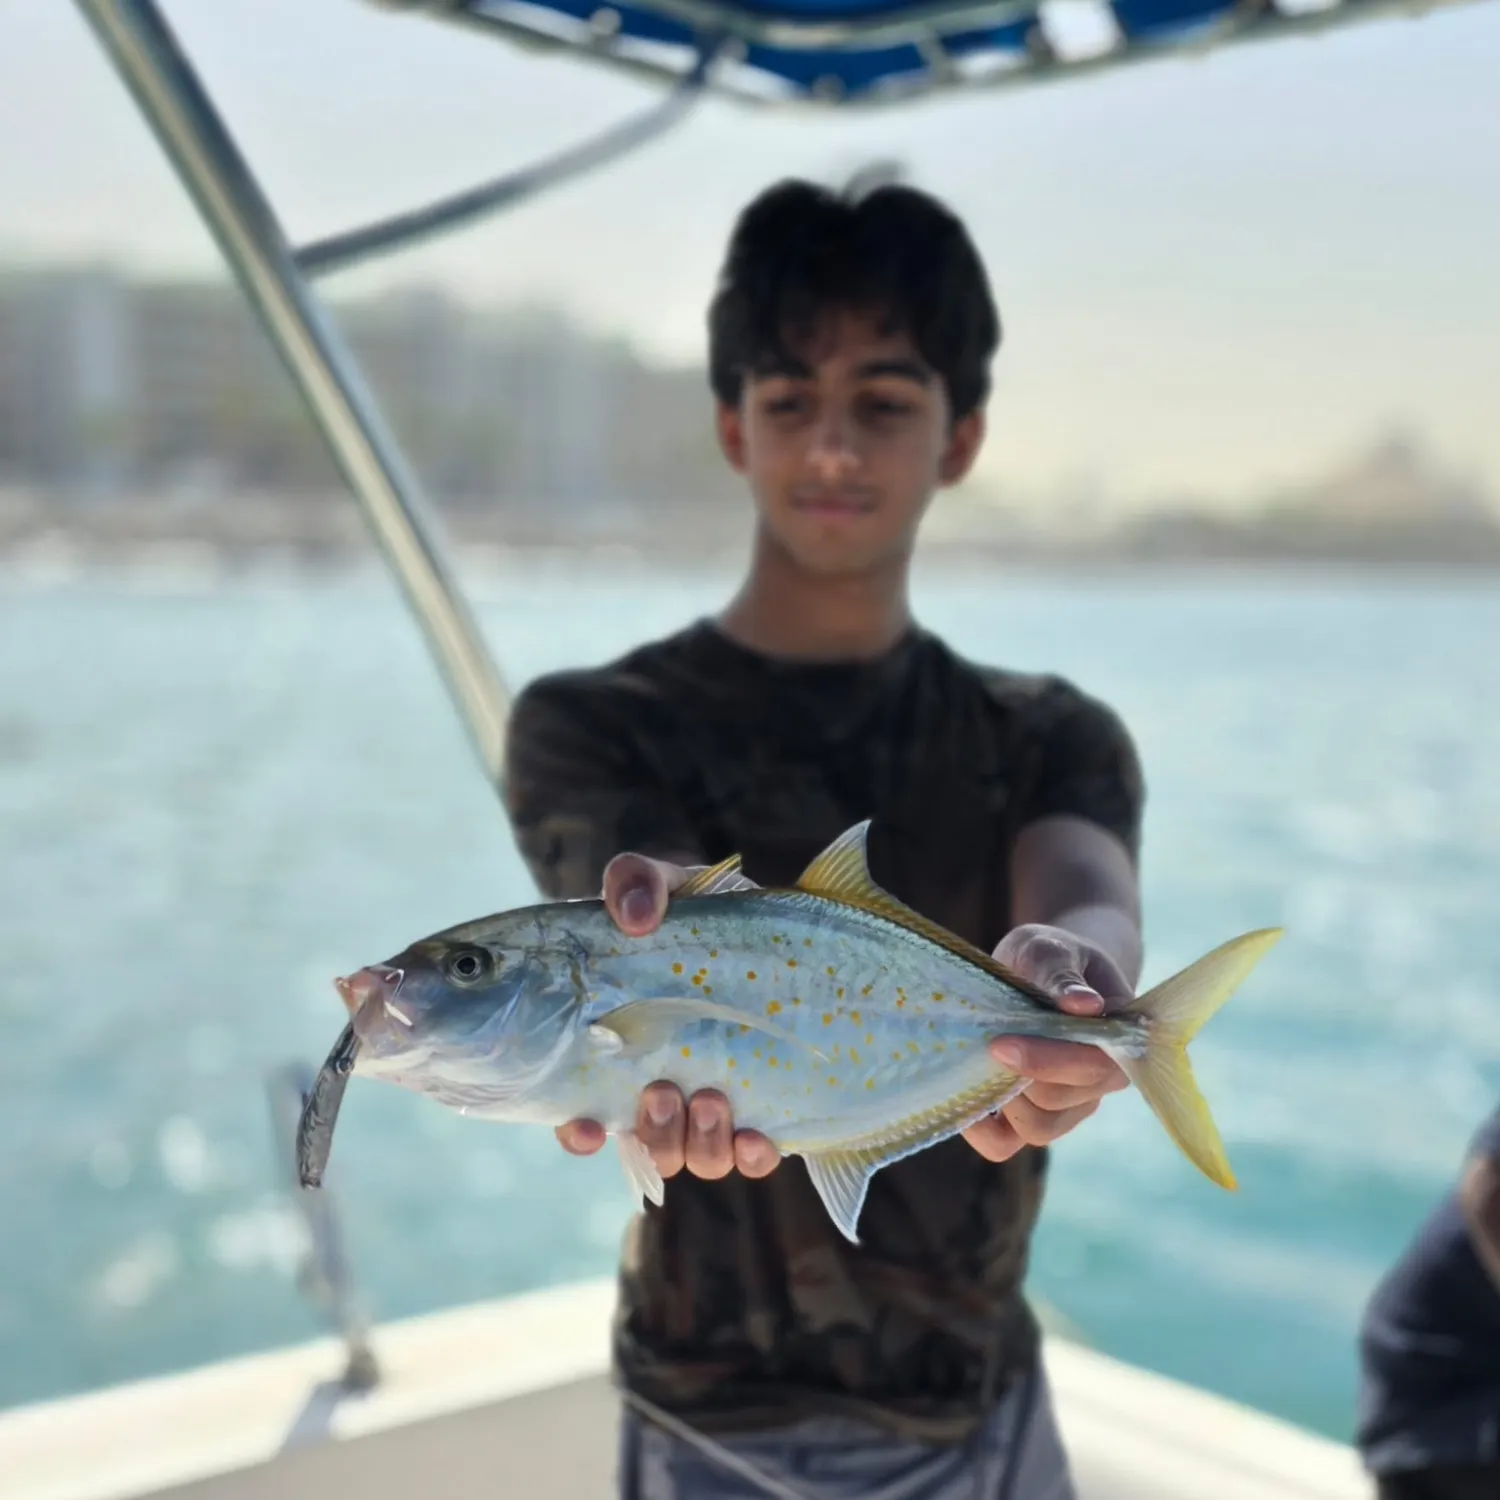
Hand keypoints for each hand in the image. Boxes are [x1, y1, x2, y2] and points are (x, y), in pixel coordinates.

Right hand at [555, 851, 780, 1181]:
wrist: (795, 936)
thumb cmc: (715, 916)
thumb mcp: (673, 885)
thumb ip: (637, 881)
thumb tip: (635, 916)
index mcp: (627, 1046)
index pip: (583, 1110)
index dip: (578, 1132)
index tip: (586, 1129)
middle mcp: (665, 1086)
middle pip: (644, 1144)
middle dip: (652, 1131)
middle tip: (664, 1090)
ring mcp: (716, 1105)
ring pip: (693, 1158)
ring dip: (698, 1142)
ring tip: (714, 1098)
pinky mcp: (767, 1113)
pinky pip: (751, 1158)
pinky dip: (750, 1155)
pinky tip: (758, 1138)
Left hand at [962, 924, 1130, 1163]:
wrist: (1042, 969)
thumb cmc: (1051, 956)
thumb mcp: (1051, 948)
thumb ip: (1062, 974)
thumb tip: (1085, 1005)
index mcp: (1118, 1041)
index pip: (1092, 1069)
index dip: (1047, 1062)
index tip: (1001, 1044)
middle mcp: (1100, 1082)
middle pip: (1058, 1101)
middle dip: (1016, 1076)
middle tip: (983, 1044)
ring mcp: (1068, 1105)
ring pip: (1037, 1130)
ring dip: (1002, 1100)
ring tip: (978, 1061)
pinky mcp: (1033, 1117)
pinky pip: (1006, 1144)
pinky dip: (980, 1129)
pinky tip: (963, 1095)